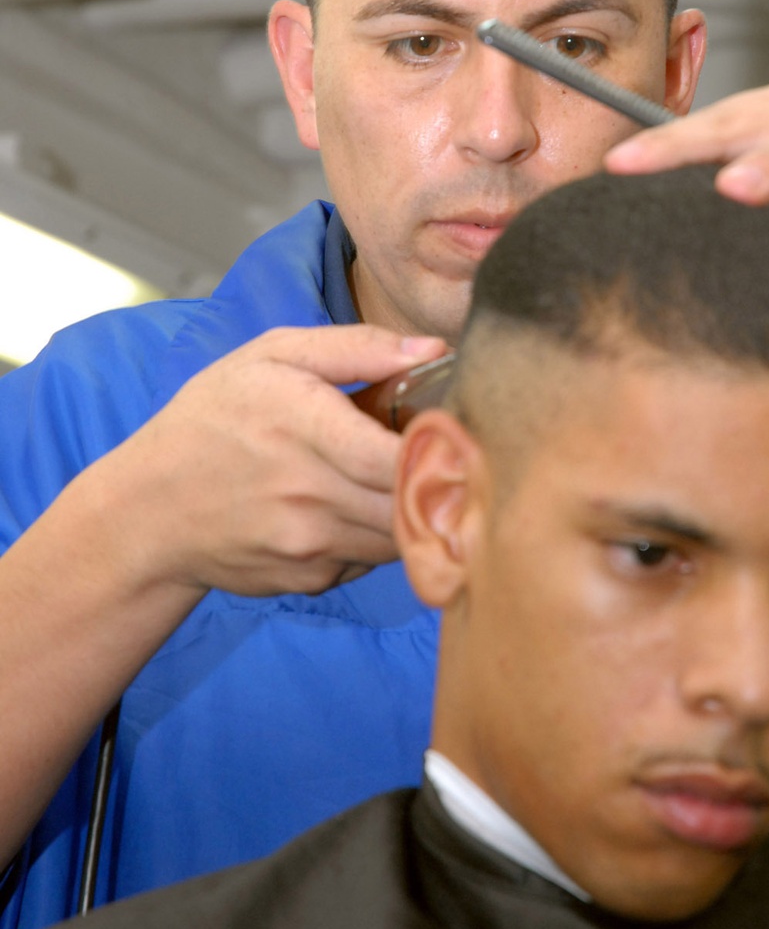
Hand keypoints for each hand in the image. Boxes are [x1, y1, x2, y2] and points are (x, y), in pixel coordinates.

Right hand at [88, 325, 447, 597]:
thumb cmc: (213, 418)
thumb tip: (433, 349)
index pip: (402, 453)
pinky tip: (356, 506)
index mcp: (306, 427)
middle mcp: (309, 495)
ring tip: (397, 472)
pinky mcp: (310, 580)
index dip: (444, 444)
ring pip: (402, 534)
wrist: (149, 509)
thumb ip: (357, 348)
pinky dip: (378, 534)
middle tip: (444, 448)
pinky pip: (372, 559)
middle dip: (440, 476)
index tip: (459, 426)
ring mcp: (310, 546)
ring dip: (412, 507)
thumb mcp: (272, 355)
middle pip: (414, 499)